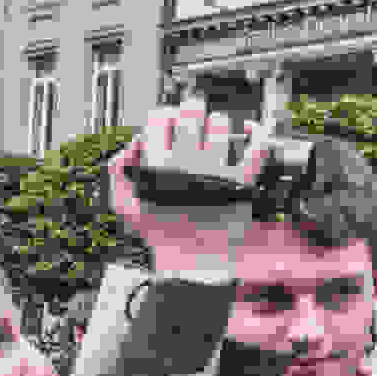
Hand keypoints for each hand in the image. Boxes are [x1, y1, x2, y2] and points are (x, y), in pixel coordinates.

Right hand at [107, 99, 260, 277]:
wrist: (191, 263)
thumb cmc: (162, 234)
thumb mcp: (126, 206)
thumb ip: (118, 172)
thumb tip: (134, 143)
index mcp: (159, 167)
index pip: (159, 118)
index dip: (162, 116)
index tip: (167, 123)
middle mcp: (187, 165)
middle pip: (191, 113)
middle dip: (191, 112)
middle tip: (193, 119)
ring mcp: (217, 172)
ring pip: (221, 125)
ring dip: (219, 124)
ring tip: (217, 132)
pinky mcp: (240, 183)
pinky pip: (257, 149)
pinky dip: (258, 136)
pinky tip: (253, 134)